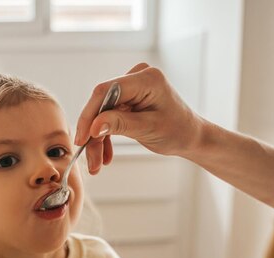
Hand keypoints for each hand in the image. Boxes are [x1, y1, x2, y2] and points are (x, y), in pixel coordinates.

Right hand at [75, 62, 204, 174]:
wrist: (190, 137)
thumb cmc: (178, 131)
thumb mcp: (148, 129)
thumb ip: (119, 124)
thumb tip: (93, 126)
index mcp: (146, 79)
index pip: (106, 92)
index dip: (90, 115)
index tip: (82, 139)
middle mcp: (136, 78)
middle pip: (101, 104)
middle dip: (93, 133)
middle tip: (90, 159)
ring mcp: (131, 88)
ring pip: (102, 114)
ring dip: (97, 140)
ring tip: (97, 163)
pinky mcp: (127, 99)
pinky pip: (107, 116)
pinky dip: (105, 136)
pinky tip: (105, 154)